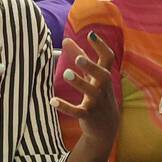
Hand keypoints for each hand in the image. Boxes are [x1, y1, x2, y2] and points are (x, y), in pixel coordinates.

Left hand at [51, 33, 118, 149]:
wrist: (106, 127)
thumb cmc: (97, 95)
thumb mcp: (91, 77)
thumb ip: (80, 57)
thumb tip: (66, 39)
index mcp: (104, 76)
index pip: (108, 59)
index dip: (101, 46)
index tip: (91, 35)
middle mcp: (103, 88)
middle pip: (102, 75)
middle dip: (91, 67)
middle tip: (78, 59)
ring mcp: (97, 102)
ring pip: (90, 92)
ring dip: (79, 83)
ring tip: (66, 74)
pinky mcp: (88, 115)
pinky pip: (77, 111)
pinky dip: (65, 107)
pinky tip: (53, 101)